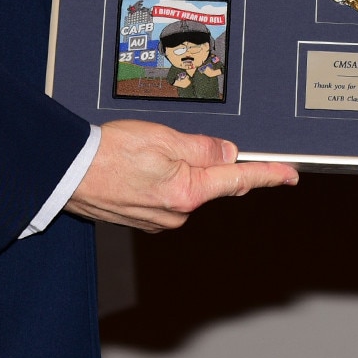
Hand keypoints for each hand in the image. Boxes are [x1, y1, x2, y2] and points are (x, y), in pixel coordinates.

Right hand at [68, 118, 297, 232]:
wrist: (67, 173)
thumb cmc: (110, 152)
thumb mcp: (164, 138)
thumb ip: (203, 148)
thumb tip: (230, 154)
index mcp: (188, 192)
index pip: (239, 181)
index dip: (269, 175)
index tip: (290, 175)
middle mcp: (178, 213)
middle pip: (211, 183)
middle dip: (207, 162)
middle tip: (174, 141)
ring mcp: (160, 219)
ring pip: (187, 189)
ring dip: (179, 170)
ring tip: (145, 151)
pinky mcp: (144, 219)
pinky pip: (166, 196)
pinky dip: (162, 179)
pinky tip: (139, 166)